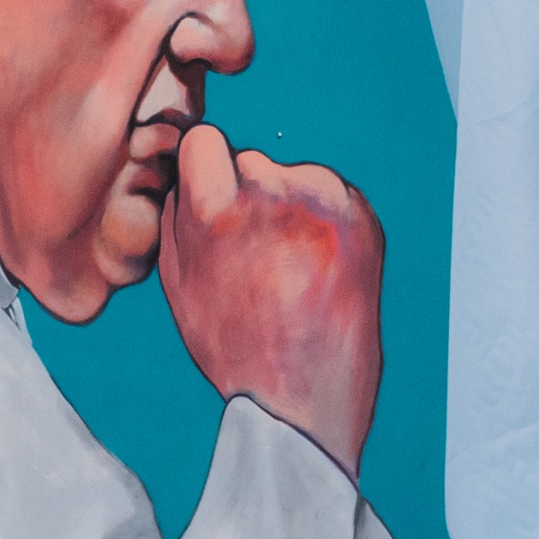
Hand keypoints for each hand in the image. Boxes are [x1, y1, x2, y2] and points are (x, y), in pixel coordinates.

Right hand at [157, 124, 383, 478]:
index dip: (204, 170)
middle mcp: (272, 194)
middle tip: (255, 253)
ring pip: (295, 176)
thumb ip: (176, 218)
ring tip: (289, 267)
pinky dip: (326, 220)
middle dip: (248, 193)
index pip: (204, 141)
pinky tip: (318, 267)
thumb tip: (185, 173)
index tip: (212, 197)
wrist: (304, 398)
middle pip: (250, 161)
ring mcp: (324, 203)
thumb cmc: (232, 346)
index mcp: (215, 209)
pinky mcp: (362, 217)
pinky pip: (334, 197)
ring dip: (290, 204)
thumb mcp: (177, 284)